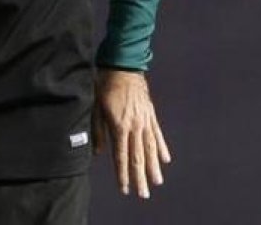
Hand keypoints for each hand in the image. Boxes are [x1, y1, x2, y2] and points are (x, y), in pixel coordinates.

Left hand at [93, 69, 170, 198]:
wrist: (123, 66)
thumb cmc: (105, 86)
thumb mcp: (95, 107)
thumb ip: (98, 131)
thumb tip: (99, 153)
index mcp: (120, 126)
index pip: (122, 156)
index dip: (123, 174)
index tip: (125, 189)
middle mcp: (135, 127)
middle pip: (138, 157)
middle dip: (140, 177)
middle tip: (144, 194)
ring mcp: (145, 121)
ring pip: (150, 149)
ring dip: (153, 167)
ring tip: (157, 182)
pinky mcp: (150, 115)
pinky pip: (157, 135)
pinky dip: (161, 148)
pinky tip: (165, 160)